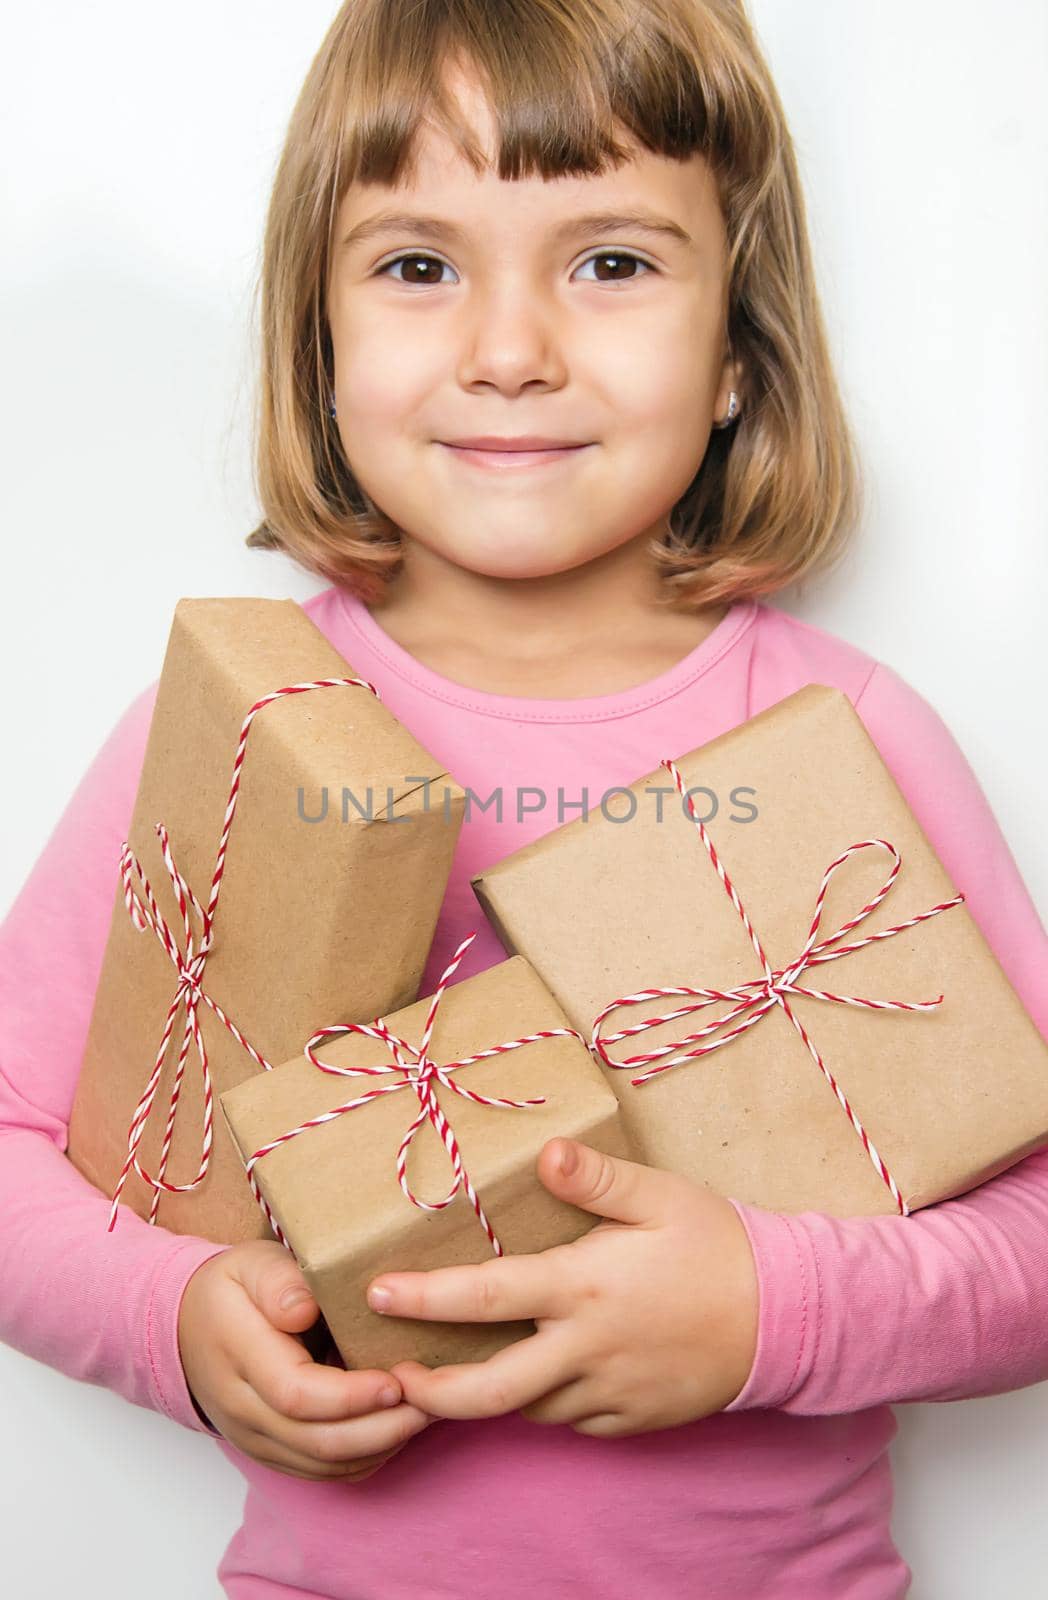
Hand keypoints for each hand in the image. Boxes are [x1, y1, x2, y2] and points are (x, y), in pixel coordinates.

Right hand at [178, 1240, 435, 1480]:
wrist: (187, 1329)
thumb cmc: (234, 1289)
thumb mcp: (250, 1263)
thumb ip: (278, 1281)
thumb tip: (304, 1307)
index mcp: (239, 1355)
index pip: (297, 1394)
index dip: (352, 1395)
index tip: (398, 1378)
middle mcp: (243, 1408)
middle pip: (317, 1441)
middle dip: (383, 1427)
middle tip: (433, 1398)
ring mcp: (255, 1438)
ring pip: (323, 1464)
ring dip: (381, 1445)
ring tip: (428, 1411)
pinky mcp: (272, 1451)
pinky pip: (321, 1471)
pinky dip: (365, 1457)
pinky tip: (398, 1428)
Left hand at [369, 1139, 758, 1437]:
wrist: (787, 1315)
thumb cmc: (718, 1244)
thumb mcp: (661, 1195)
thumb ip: (597, 1178)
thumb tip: (546, 1152)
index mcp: (583, 1287)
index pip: (485, 1298)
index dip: (423, 1300)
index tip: (375, 1296)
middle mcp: (586, 1349)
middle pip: (488, 1390)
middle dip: (430, 1391)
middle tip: (392, 1378)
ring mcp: (609, 1393)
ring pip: (528, 1410)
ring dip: (489, 1397)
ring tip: (458, 1374)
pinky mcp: (633, 1420)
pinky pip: (573, 1423)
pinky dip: (548, 1408)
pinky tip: (543, 1380)